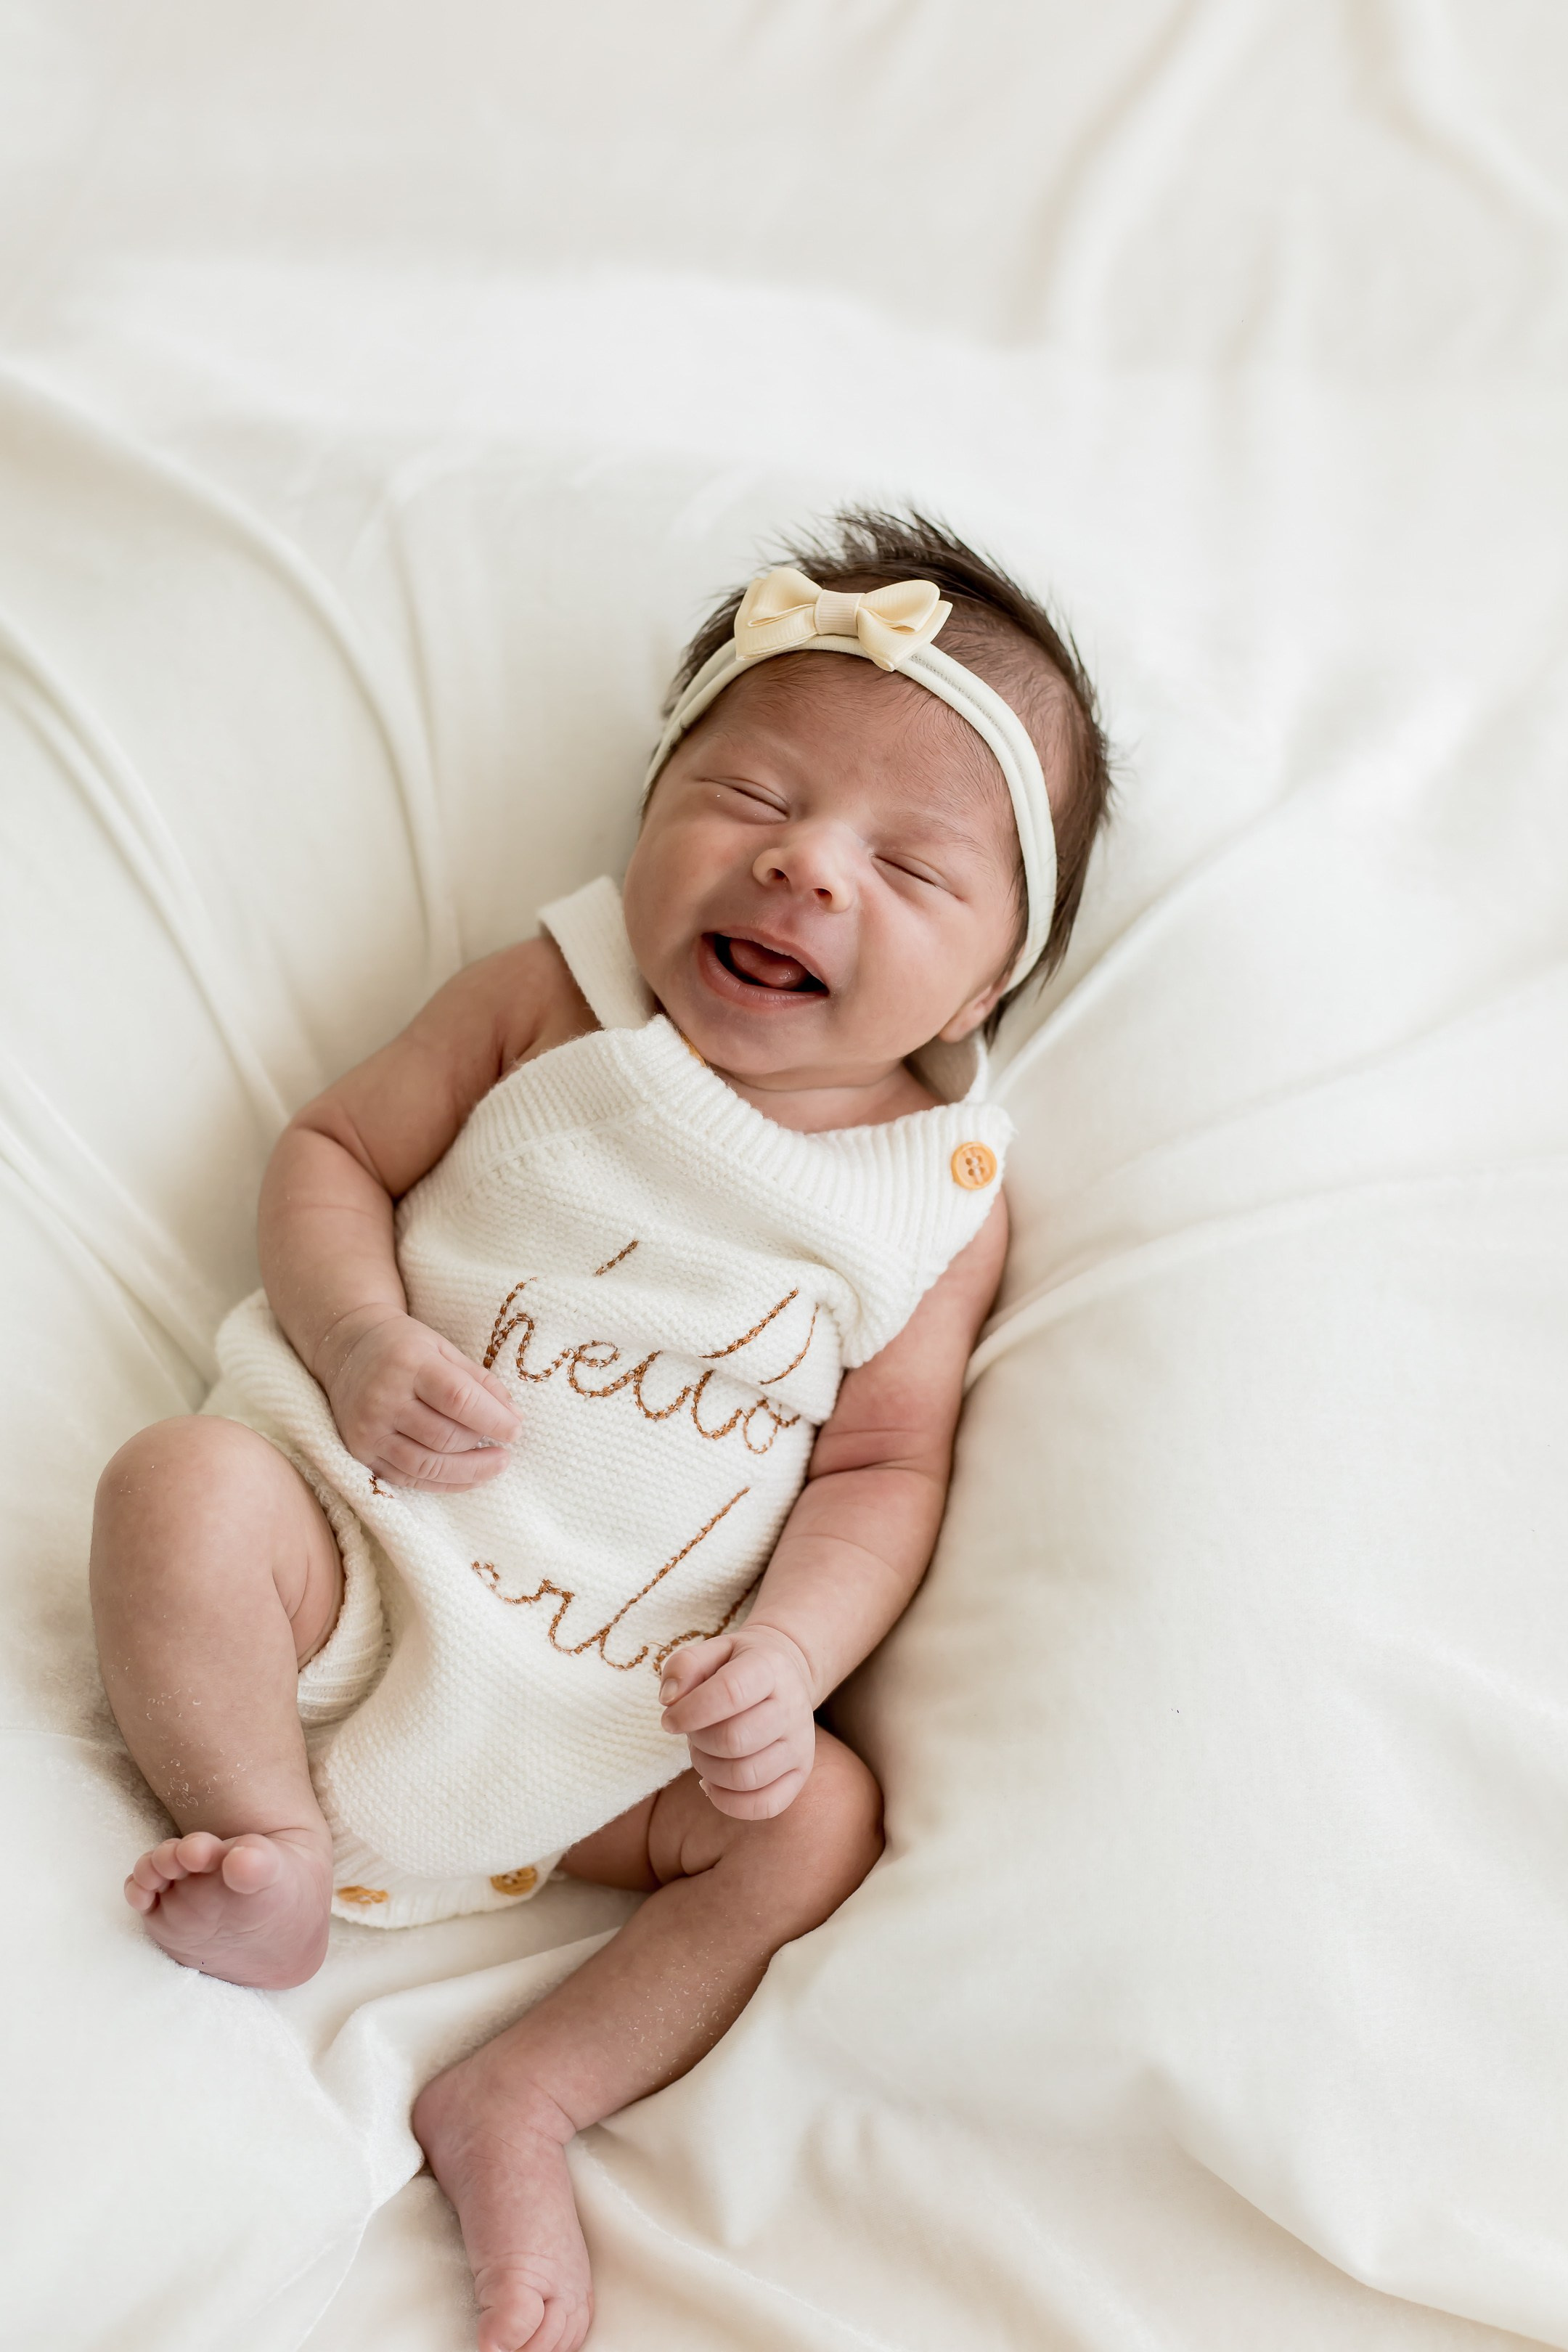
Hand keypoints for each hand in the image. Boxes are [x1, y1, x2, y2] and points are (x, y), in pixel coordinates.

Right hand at [319, 1308, 520, 1490]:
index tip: (516, 1431)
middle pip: (444, 1436)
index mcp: (409, 1363)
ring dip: (469, 1472)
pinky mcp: (360, 1453)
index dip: (493, 1419)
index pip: (458, 1399)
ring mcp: (369, 1430)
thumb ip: (479, 1381)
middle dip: (482, 1446)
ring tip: (496, 1465)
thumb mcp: (443, 1348)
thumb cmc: (404, 1347)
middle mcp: (383, 1398)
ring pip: (427, 1465)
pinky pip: (407, 1479)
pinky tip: (467, 1477)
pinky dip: (443, 1483)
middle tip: (506, 1448)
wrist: (348, 1350)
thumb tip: (514, 1417)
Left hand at [658, 1625, 816, 1818]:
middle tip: (690, 1733)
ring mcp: (800, 1744)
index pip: (730, 1693)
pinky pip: (765, 1805)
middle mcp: (791, 1707)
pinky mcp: (800, 1773)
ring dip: (709, 1771)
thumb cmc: (737, 1665)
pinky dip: (728, 1802)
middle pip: (735, 1741)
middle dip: (698, 1742)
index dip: (691, 1711)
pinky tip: (712, 1783)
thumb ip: (684, 1666)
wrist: (784, 1675)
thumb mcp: (710, 1651)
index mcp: (768, 1668)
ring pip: (746, 1777)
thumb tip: (669, 1700)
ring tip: (702, 1753)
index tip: (670, 1719)